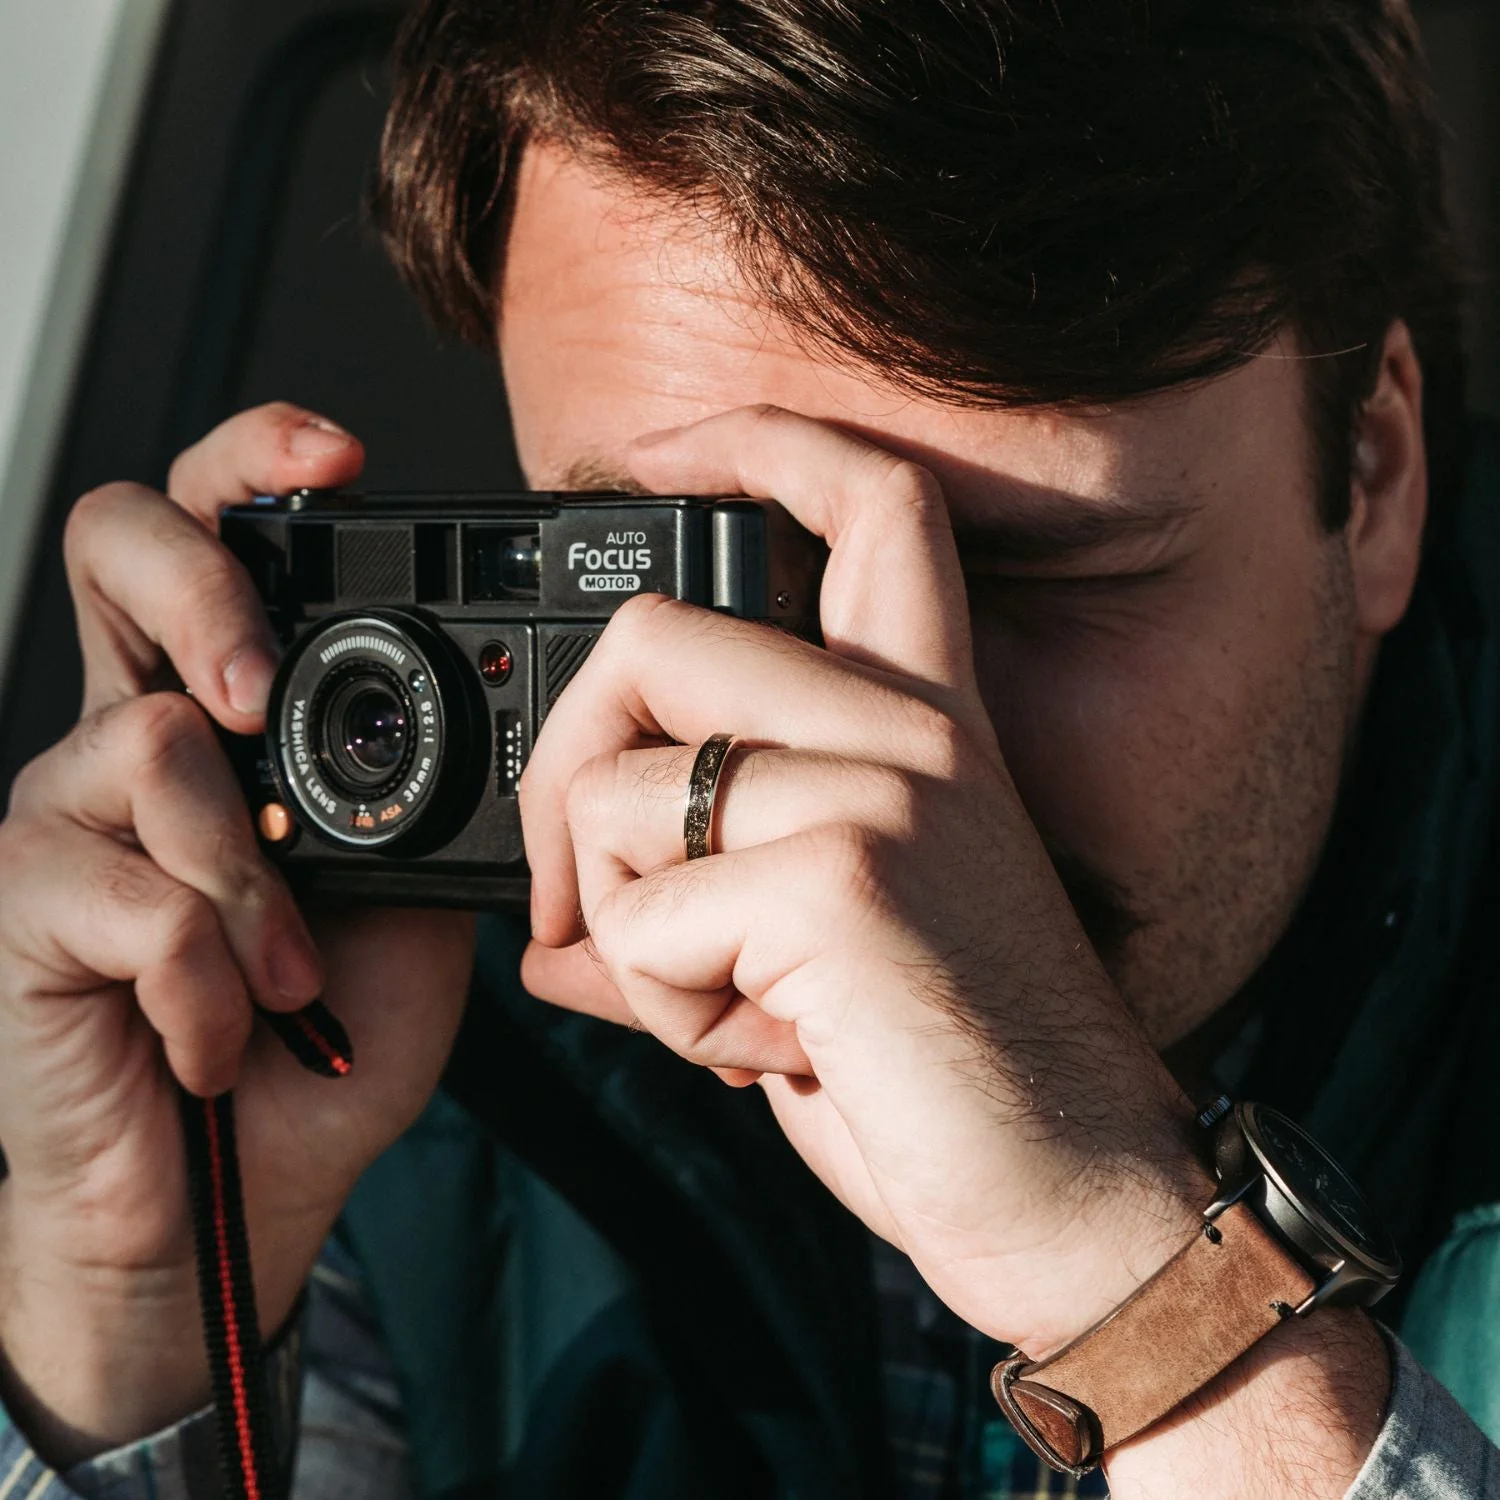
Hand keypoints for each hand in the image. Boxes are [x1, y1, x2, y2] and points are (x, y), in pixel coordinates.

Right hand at [0, 405, 472, 1462]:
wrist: (239, 1191)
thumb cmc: (318, 1043)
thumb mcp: (413, 906)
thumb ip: (422, 808)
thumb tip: (483, 728)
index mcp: (230, 721)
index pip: (212, 540)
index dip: (253, 465)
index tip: (337, 455)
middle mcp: (133, 738)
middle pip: (115, 547)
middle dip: (206, 587)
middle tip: (259, 696)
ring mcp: (63, 817)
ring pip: (153, 745)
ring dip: (254, 887)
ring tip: (285, 978)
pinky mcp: (21, 908)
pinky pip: (136, 898)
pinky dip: (212, 983)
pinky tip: (222, 1034)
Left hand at [520, 405, 1211, 1358]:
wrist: (1078, 1198)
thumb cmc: (952, 1070)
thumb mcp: (827, 945)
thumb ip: (696, 895)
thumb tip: (543, 937)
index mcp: (927, 719)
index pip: (870, 500)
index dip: (756, 439)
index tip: (652, 457)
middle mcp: (913, 729)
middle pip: (653, 633)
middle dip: (559, 771)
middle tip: (572, 898)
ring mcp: (882, 792)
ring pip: (616, 794)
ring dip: (625, 931)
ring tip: (729, 1007)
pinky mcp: (842, 880)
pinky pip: (640, 921)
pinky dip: (660, 1011)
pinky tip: (763, 1052)